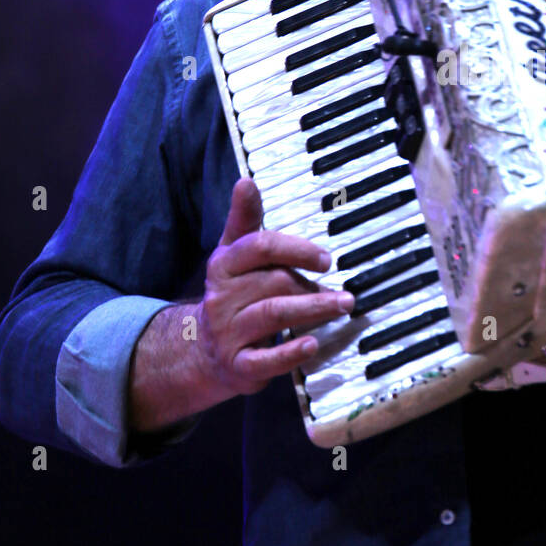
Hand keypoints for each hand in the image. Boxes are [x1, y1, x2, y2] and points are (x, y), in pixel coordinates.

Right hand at [194, 177, 352, 396]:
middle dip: (312, 284)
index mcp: (224, 264)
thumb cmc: (232, 293)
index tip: (326, 258)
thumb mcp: (233, 254)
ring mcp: (228, 332)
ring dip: (313, 309)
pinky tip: (312, 344)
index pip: (259, 247)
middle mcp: (222, 296)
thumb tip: (245, 181)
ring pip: (274, 314)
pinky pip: (264, 360)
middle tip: (345, 292)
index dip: (296, 249)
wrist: (201, 351)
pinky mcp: (238, 365)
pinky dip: (290, 353)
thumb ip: (245, 220)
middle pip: (275, 281)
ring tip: (342, 306)